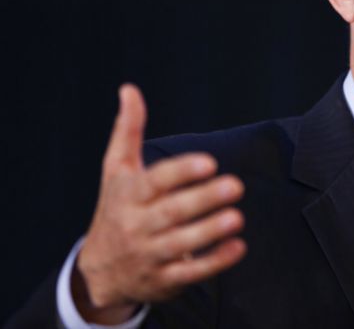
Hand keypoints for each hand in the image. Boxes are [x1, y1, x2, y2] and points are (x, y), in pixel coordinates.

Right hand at [71, 84, 245, 323]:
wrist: (101, 271)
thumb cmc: (116, 207)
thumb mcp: (116, 169)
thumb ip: (127, 130)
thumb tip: (129, 88)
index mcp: (129, 195)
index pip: (155, 182)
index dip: (182, 172)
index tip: (209, 162)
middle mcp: (137, 225)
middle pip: (171, 213)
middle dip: (203, 200)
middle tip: (236, 185)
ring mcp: (151, 254)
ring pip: (181, 245)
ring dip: (211, 231)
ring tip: (238, 217)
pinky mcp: (165, 279)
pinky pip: (191, 273)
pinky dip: (215, 262)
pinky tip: (238, 247)